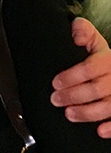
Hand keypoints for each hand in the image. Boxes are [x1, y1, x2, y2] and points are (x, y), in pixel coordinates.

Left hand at [51, 17, 110, 137]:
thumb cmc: (96, 50)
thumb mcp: (89, 35)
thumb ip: (81, 29)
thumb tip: (77, 38)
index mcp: (108, 58)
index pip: (90, 69)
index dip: (71, 77)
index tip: (55, 83)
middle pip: (97, 89)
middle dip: (73, 96)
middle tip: (55, 100)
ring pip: (109, 106)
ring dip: (88, 113)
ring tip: (69, 114)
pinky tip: (99, 131)